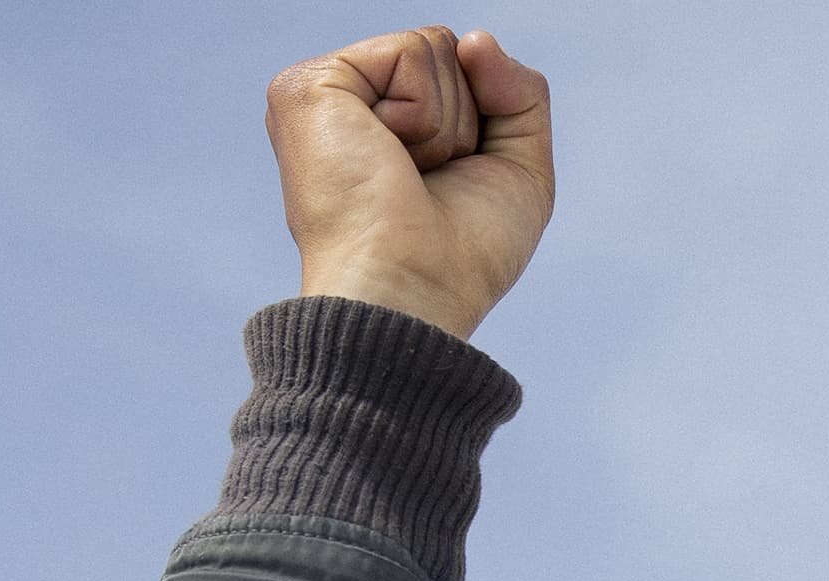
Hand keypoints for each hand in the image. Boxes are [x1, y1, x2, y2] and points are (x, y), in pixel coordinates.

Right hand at [269, 26, 552, 340]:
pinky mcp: (308, 87)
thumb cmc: (462, 257)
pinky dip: (422, 113)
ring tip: (403, 176)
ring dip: (444, 125)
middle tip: (424, 183)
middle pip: (451, 54)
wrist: (415, 293)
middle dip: (465, 122)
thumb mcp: (519, 167)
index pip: (461, 73)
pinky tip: (386, 158)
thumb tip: (474, 40)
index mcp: (382, 127)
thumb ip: (520, 91)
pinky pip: (412, 52)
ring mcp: (322, 95)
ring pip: (435, 48)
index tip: (446, 188)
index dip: (481, 128)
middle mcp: (347, 108)